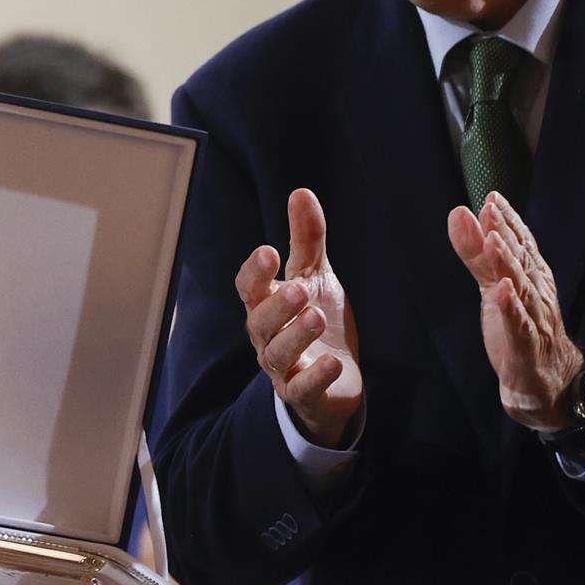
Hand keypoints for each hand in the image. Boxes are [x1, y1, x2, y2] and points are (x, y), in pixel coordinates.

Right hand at [235, 189, 362, 446]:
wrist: (336, 377)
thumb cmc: (317, 318)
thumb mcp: (315, 276)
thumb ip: (306, 239)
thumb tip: (301, 191)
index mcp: (266, 304)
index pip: (249, 288)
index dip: (255, 273)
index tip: (268, 252)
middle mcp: (267, 336)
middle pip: (260, 321)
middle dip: (277, 305)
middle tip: (299, 287)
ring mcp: (284, 368)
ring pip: (278, 353)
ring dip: (295, 335)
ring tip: (315, 315)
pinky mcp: (304, 393)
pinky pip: (303, 388)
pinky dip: (315, 376)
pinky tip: (332, 362)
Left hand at [447, 192, 583, 431]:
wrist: (544, 381)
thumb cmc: (518, 325)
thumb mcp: (492, 286)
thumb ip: (475, 253)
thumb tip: (459, 213)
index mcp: (531, 276)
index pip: (521, 243)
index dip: (507, 219)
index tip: (492, 196)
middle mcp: (536, 293)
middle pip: (521, 259)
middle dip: (506, 233)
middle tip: (490, 208)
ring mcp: (534, 319)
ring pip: (521, 287)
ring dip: (507, 263)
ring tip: (493, 241)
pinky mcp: (526, 346)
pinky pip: (520, 325)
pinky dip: (511, 308)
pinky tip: (502, 292)